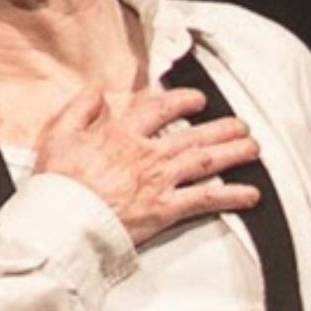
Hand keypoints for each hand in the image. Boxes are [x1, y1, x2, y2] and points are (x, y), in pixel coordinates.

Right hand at [32, 87, 260, 244]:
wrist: (64, 219)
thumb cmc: (59, 183)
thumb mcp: (59, 135)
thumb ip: (79, 109)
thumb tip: (95, 92)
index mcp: (123, 134)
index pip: (160, 109)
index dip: (183, 100)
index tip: (197, 99)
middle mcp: (147, 154)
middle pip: (194, 135)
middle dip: (221, 128)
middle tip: (240, 125)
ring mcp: (160, 181)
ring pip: (206, 161)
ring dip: (233, 153)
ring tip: (252, 148)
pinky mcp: (166, 209)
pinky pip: (206, 199)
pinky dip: (232, 196)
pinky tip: (250, 195)